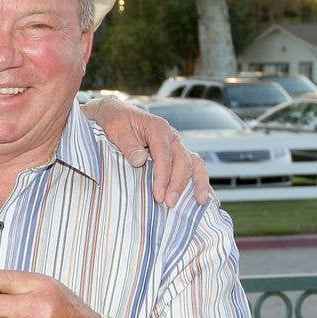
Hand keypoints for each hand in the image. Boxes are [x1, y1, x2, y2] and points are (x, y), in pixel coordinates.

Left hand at [82, 96, 209, 206]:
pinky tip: (201, 196)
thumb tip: (140, 160)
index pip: (164, 155)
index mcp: (158, 128)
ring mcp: (175, 145)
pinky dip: (199, 180)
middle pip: (182, 161)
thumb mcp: (116, 129)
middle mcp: (172, 136)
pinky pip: (192, 166)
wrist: (116, 114)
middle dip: (178, 184)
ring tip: (199, 202)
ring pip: (193, 164)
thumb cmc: (115, 121)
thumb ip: (128, 144)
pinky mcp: (174, 154)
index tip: (158, 195)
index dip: (163, 177)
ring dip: (197, 183)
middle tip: (169, 204)